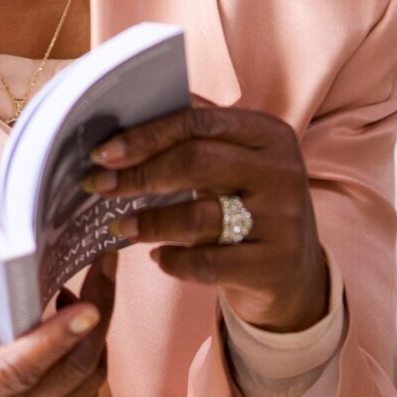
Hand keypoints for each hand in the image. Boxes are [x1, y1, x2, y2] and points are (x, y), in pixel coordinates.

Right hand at [0, 254, 116, 396]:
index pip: (21, 369)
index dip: (57, 337)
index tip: (88, 304)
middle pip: (72, 368)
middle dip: (98, 313)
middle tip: (104, 264)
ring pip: (89, 379)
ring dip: (96, 333)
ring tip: (85, 290)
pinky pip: (88, 395)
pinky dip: (91, 358)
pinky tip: (77, 328)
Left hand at [81, 96, 327, 333]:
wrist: (296, 274)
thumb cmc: (249, 206)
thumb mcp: (238, 164)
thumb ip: (196, 139)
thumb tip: (123, 126)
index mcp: (268, 134)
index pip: (197, 122)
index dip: (144, 136)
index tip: (102, 152)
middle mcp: (281, 172)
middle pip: (196, 162)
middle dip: (139, 175)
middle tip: (101, 186)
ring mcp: (282, 220)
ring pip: (200, 216)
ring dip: (150, 221)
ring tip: (122, 226)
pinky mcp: (274, 266)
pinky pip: (209, 263)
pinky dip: (175, 261)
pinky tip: (159, 257)